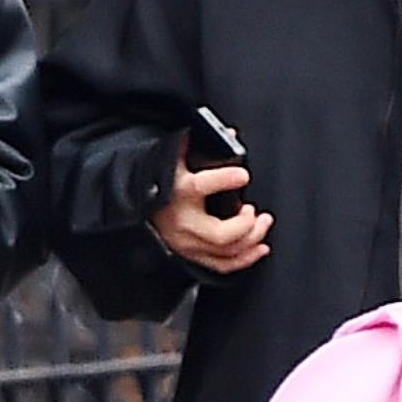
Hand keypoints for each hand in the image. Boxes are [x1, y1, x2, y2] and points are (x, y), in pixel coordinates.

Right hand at [150, 146, 273, 273]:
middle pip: (221, 233)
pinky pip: (222, 265)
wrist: (138, 204)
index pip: (201, 186)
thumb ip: (201, 145)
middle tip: (256, 211)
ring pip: (226, 252)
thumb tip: (230, 136)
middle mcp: (183, 221)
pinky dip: (244, 259)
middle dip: (247, 225)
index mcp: (179, 190)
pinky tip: (258, 249)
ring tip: (262, 224)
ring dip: (251, 240)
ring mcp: (187, 242)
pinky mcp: (191, 255)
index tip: (243, 175)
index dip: (225, 180)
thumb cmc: (161, 180)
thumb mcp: (175, 158)